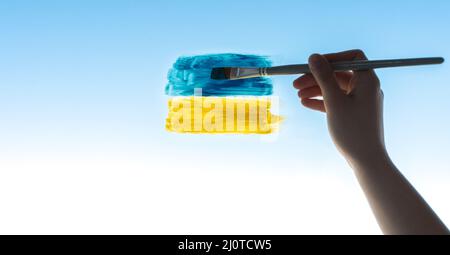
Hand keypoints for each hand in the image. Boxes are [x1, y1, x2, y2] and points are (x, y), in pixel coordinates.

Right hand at [293, 50, 385, 165]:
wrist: (366, 159)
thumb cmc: (353, 130)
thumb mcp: (334, 101)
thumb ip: (323, 77)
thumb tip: (313, 56)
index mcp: (367, 80)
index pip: (351, 57)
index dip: (331, 58)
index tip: (313, 64)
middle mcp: (366, 88)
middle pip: (338, 74)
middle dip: (317, 77)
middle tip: (296, 83)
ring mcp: (360, 101)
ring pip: (335, 88)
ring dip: (316, 89)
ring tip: (298, 95)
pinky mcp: (354, 113)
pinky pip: (336, 101)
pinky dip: (322, 100)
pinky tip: (306, 103)